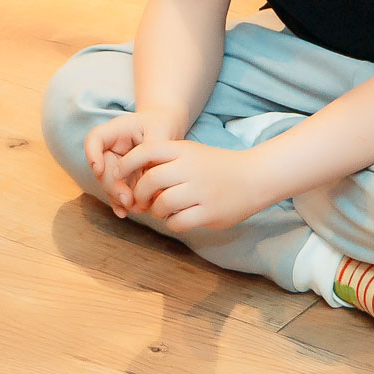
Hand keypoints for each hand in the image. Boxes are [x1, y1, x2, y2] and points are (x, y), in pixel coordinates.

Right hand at [84, 114, 175, 217]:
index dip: (92, 154)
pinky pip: (117, 192)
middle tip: (127, 199)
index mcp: (116, 131)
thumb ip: (151, 151)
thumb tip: (147, 178)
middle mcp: (110, 148)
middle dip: (112, 186)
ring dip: (119, 198)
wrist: (166, 130)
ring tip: (135, 207)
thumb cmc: (161, 126)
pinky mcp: (122, 178)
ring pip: (108, 184)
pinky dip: (123, 203)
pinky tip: (128, 211)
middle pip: (101, 168)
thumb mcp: (160, 132)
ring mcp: (114, 165)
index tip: (98, 169)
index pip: (95, 138)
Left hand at [119, 139, 265, 229]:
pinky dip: (172, 223)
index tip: (119, 175)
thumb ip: (165, 162)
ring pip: (162, 204)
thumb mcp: (192, 152)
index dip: (127, 163)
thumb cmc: (216, 167)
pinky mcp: (209, 212)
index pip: (146, 151)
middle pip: (150, 181)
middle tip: (142, 201)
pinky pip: (178, 222)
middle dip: (140, 195)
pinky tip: (179, 219)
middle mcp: (191, 168)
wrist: (255, 177)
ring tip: (162, 211)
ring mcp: (201, 190)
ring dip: (156, 211)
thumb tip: (133, 181)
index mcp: (185, 150)